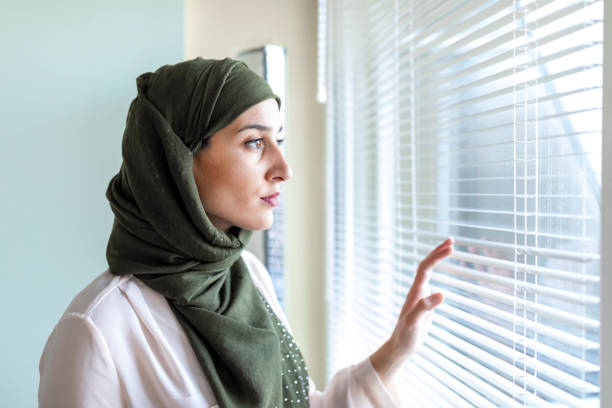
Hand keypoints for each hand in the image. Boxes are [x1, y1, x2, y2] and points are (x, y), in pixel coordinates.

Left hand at [370, 237, 453, 384]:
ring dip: (436, 258)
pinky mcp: (424, 302)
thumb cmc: (405, 336)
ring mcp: (420, 295)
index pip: (425, 268)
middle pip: (426, 265)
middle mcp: (417, 290)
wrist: (400, 346)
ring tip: (449, 248)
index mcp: (415, 292)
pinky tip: (441, 268)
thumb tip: (441, 294)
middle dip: (437, 252)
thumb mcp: (414, 323)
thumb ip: (424, 308)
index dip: (436, 256)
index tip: (450, 247)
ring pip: (427, 270)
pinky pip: (430, 279)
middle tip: (451, 240)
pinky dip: (436, 269)